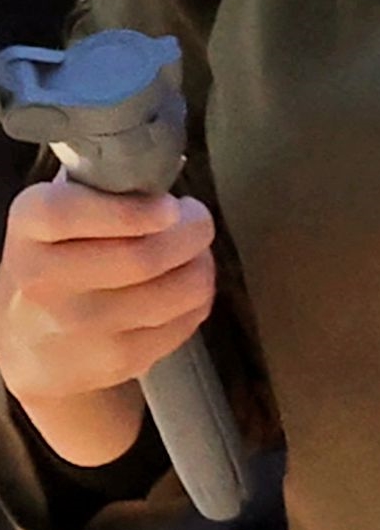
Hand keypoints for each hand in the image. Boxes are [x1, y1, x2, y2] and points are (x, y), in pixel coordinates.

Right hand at [0, 180, 216, 466]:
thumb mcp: (57, 220)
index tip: (169, 206)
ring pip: (179, 288)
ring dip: (201, 263)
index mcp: (29, 230)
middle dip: (192, 230)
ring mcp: (79, 328)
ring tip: (191, 253)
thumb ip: (99, 190)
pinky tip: (181, 289)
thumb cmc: (59, 262)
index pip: (67, 213)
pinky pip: (188, 318)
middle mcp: (43, 282)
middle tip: (195, 221)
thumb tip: (160, 169)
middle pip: (144, 255)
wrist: (32, 350)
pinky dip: (199, 298)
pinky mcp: (117, 360)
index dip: (130, 210)